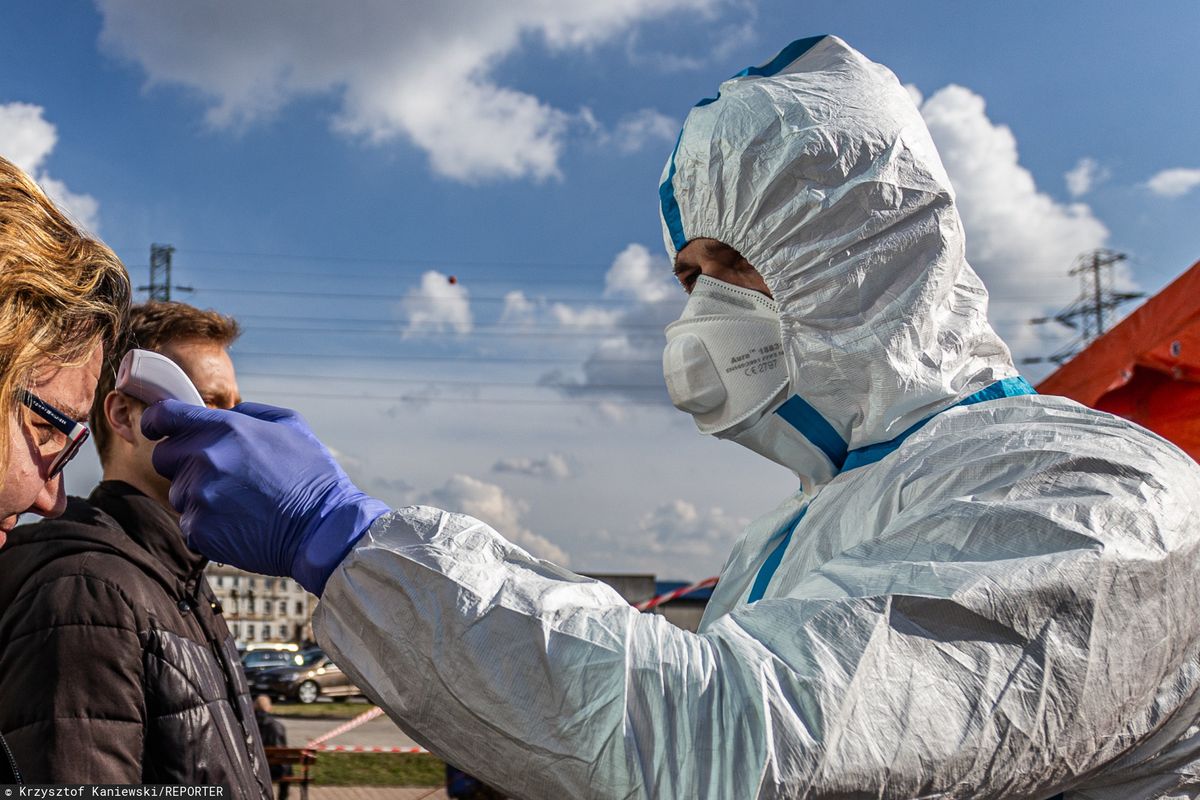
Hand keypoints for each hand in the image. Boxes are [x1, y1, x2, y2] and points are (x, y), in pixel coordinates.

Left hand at [142, 400, 389, 594]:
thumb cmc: (313, 475)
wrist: (323, 529)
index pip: (165, 416)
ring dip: (200, 498)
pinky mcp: (199, 530)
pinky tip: (240, 525)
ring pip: (179, 494)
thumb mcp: (291, 425)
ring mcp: (200, 495)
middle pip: (165, 457)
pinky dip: (209, 527)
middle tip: (220, 476)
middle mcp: (206, 458)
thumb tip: (225, 413)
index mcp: (225, 428)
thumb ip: (250, 413)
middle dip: (184, 464)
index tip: (159, 429)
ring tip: (239, 504)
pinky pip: (190, 525)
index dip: (157, 421)